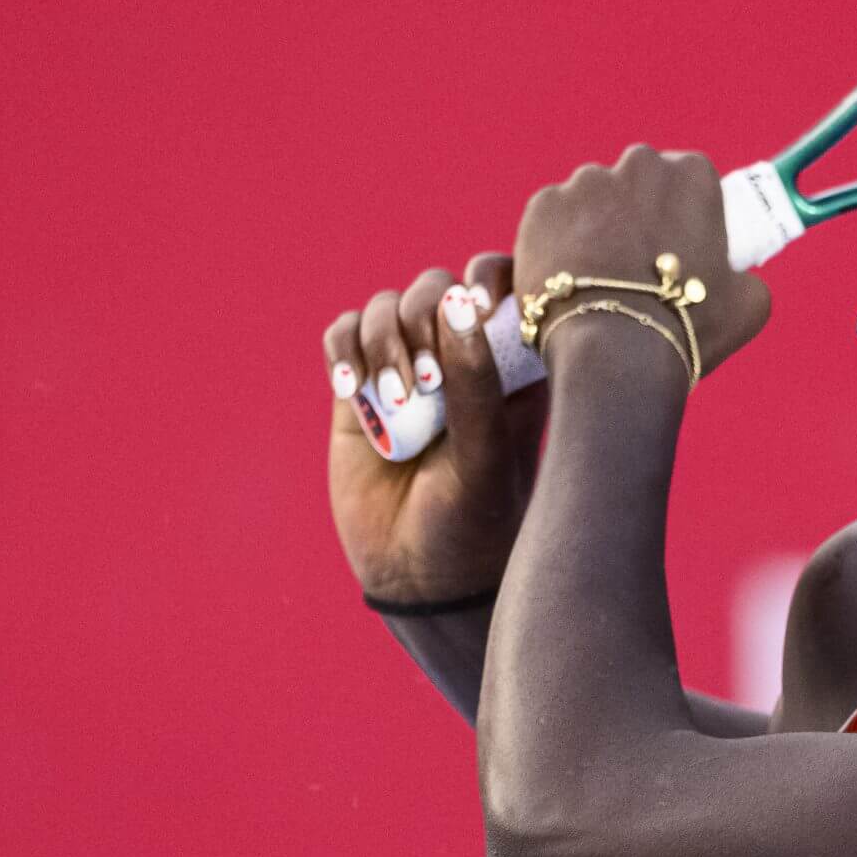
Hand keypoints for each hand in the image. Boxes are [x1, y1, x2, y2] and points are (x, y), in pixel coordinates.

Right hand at [324, 254, 549, 603]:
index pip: (508, 284)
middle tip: (426, 381)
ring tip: (393, 400)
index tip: (475, 304)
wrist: (421, 579)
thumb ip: (475, 380)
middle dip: (425, 318)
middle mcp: (462, 357)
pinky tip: (351, 393)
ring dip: (381, 340)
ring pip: (386, 307)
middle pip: (437, 287)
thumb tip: (456, 301)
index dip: (489, 277)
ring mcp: (408, 368)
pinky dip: (342, 352)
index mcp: (514, 363)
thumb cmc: (475, 520)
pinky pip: (342, 336)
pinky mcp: (360, 388)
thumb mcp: (485, 455)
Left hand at [513, 146, 771, 384]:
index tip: (676, 246)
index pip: (687, 178)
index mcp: (692, 175)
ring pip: (591, 200)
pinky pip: (552, 219)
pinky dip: (556, 244)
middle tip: (636, 266)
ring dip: (594, 228)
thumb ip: (746, 276)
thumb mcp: (748, 304)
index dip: (681, 213)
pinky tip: (568, 280)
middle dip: (634, 214)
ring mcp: (586, 182)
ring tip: (597, 280)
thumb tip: (737, 278)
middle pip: (636, 182)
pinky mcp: (542, 206)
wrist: (614, 352)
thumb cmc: (687, 326)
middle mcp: (637, 164)